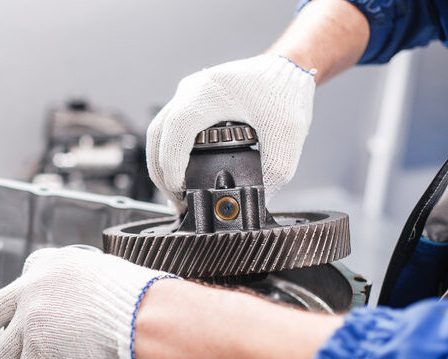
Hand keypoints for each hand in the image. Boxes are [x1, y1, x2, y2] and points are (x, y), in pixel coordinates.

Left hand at [0, 247, 174, 358]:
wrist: (144, 314)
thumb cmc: (136, 296)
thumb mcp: (102, 272)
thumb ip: (78, 282)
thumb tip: (78, 298)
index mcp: (53, 264)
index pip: (25, 275)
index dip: (22, 295)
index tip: (19, 305)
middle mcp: (34, 285)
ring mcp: (31, 315)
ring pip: (4, 348)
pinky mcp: (37, 345)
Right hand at [146, 54, 314, 205]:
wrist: (289, 68)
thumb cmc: (287, 94)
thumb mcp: (287, 139)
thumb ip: (273, 173)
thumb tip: (254, 201)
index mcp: (211, 94)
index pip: (176, 130)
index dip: (172, 165)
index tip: (181, 191)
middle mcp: (193, 90)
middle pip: (158, 134)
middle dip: (161, 172)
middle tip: (177, 199)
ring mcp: (189, 93)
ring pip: (159, 131)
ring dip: (162, 163)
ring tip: (178, 192)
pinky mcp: (192, 100)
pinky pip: (169, 127)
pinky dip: (169, 152)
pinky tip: (182, 172)